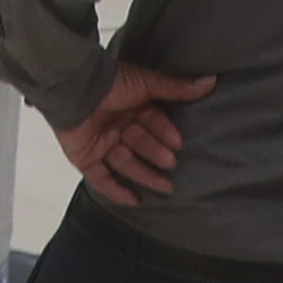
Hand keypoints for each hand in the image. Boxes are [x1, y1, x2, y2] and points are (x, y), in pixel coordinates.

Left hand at [53, 59, 215, 209]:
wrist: (73, 89)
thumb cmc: (108, 82)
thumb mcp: (146, 84)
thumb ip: (176, 88)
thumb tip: (210, 81)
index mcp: (127, 105)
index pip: (151, 123)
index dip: (164, 132)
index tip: (177, 142)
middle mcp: (113, 124)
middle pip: (139, 144)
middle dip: (156, 154)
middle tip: (171, 163)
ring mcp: (97, 141)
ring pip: (125, 163)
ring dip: (145, 174)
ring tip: (165, 186)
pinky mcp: (83, 156)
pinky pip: (100, 177)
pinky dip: (115, 190)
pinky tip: (134, 201)